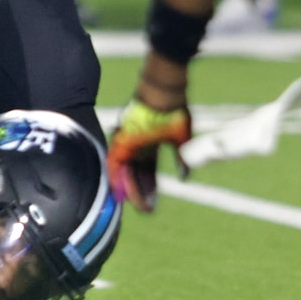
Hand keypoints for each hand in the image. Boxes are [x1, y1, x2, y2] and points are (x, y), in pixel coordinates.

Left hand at [106, 92, 191, 210]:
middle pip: (136, 175)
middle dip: (142, 193)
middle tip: (148, 209)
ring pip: (125, 172)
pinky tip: (123, 193)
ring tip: (140, 206)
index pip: (148, 172)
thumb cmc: (173, 107)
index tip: (155, 202)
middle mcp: (137, 146)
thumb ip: (182, 157)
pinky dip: (119, 179)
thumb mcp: (182, 136)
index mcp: (150, 145)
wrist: (162, 89)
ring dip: (131, 190)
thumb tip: (185, 177)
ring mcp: (128, 142)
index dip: (151, 187)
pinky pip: (115, 164)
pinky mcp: (122, 139)